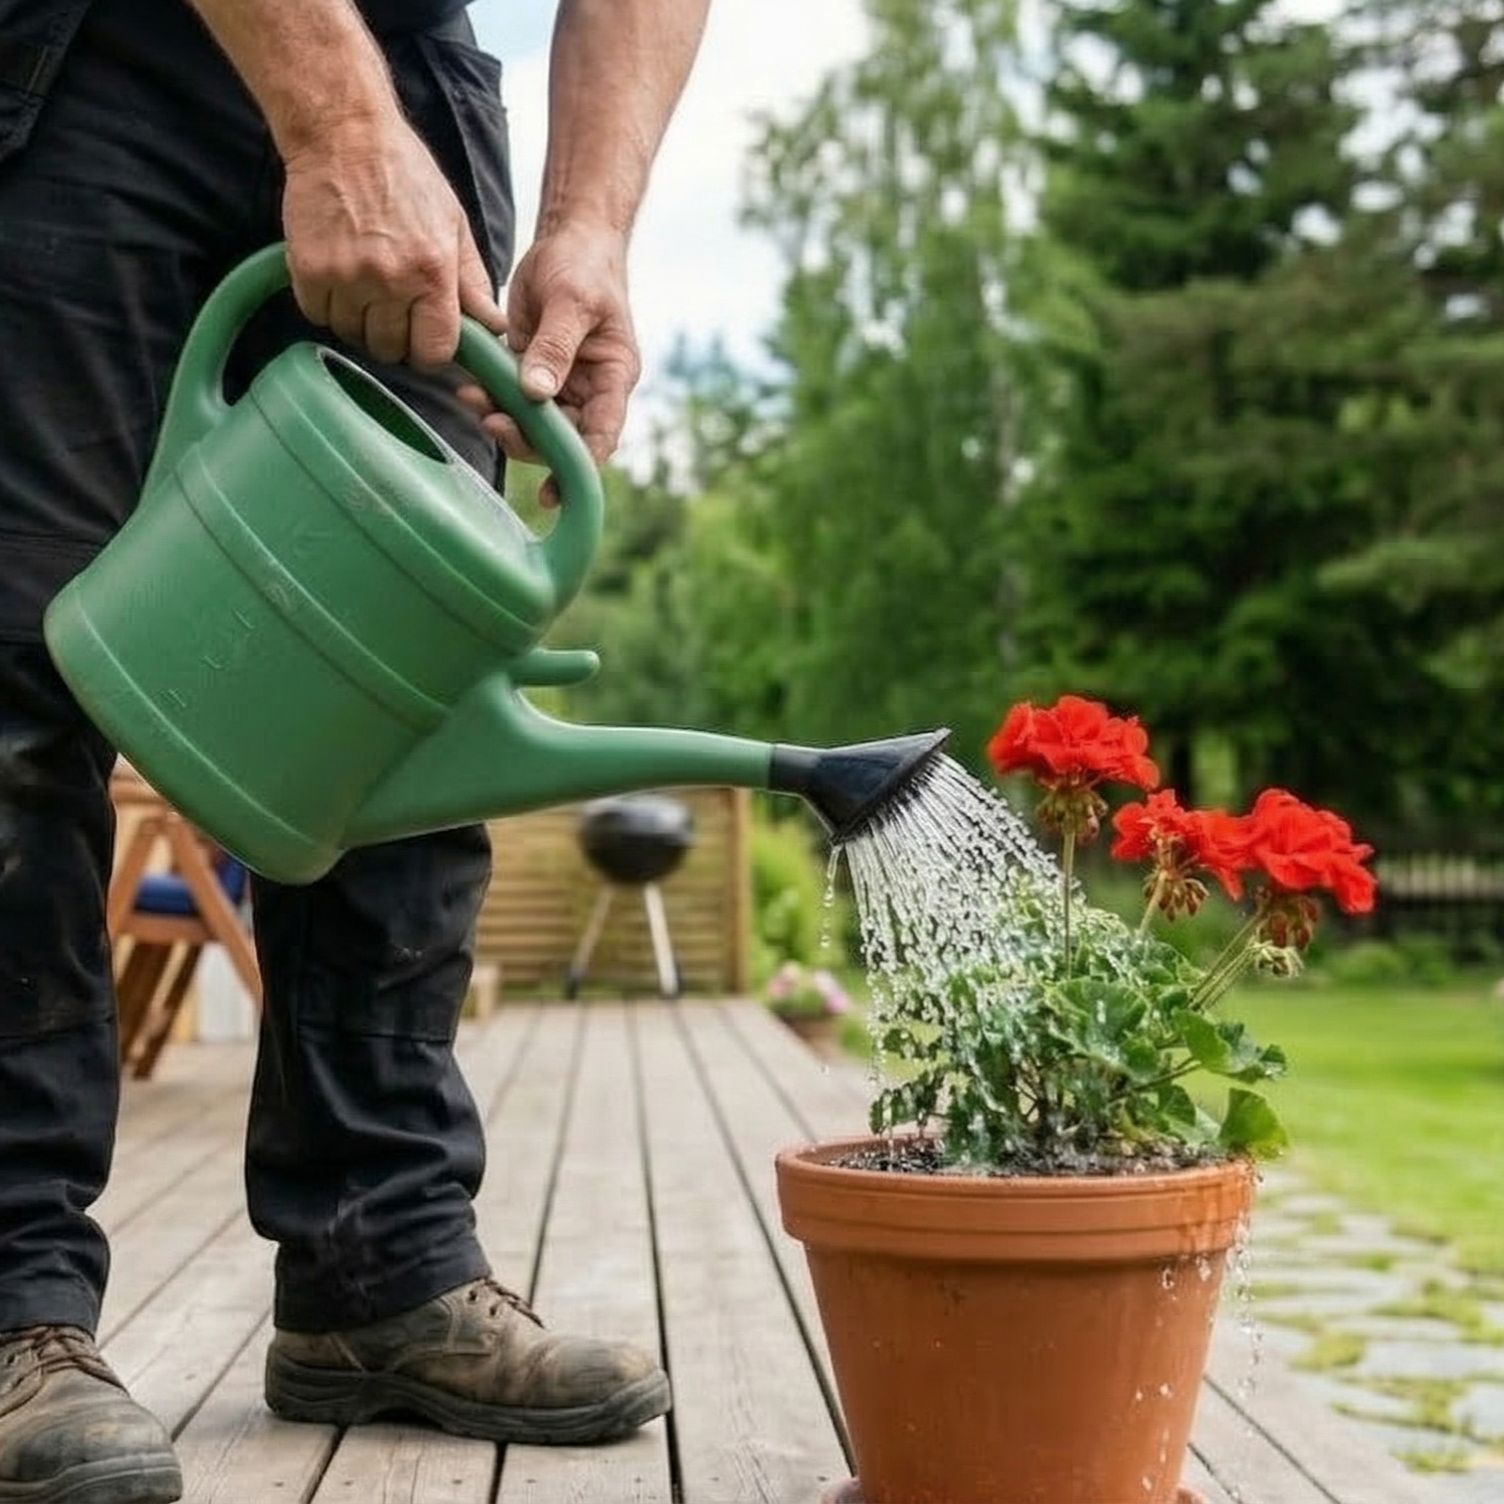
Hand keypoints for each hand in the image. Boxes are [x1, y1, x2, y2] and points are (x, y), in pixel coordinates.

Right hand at [282, 116, 503, 366]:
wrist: (344, 134)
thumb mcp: (453, 225)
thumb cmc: (405, 175)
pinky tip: (338, 276)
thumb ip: (472, 282)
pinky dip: (326, 305)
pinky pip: (318, 315)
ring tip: (364, 285)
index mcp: (433, 273)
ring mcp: (346, 277)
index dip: (430, 353)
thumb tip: (494, 327)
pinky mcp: (309, 269)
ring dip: (358, 321)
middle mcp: (390, 280)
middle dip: (394, 337)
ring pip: (352, 335)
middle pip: (390, 350)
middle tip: (392, 307)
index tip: (424, 340)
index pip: (434, 352)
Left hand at [457, 221, 639, 504]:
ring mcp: (561, 383)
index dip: (578, 468)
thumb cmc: (583, 266)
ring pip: (533, 423)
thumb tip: (537, 395)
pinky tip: (469, 388)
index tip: (553, 489)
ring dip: (504, 420)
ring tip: (472, 400)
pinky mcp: (533, 371)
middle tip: (492, 423)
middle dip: (527, 439)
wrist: (570, 239)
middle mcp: (589, 390)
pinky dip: (491, 399)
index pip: (601, 436)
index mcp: (613, 379)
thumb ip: (555, 348)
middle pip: (562, 438)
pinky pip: (511, 398)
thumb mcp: (572, 302)